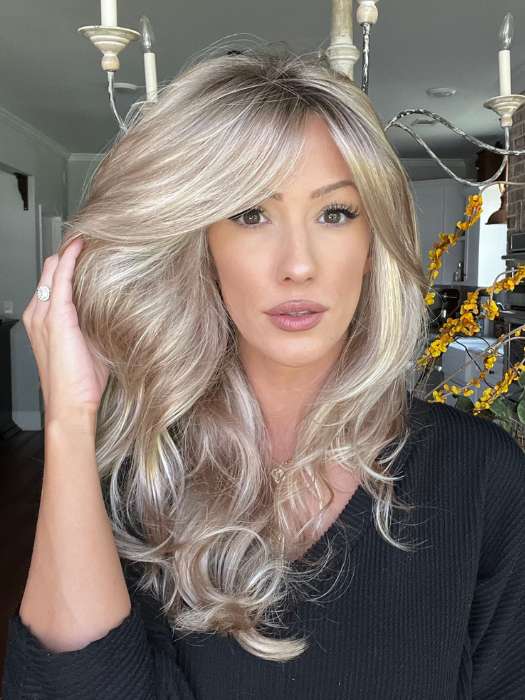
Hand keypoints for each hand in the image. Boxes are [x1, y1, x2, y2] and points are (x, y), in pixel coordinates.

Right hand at [22, 237, 109, 425]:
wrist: (71, 405)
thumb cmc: (81, 384)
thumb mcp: (90, 346)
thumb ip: (96, 325)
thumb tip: (119, 311)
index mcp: (44, 321)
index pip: (53, 282)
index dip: (69, 265)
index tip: (89, 251)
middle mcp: (39, 314)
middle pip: (51, 271)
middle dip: (70, 255)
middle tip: (95, 240)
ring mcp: (44, 314)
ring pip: (54, 270)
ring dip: (70, 253)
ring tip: (90, 237)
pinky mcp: (57, 316)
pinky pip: (62, 278)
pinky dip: (71, 259)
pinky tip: (81, 246)